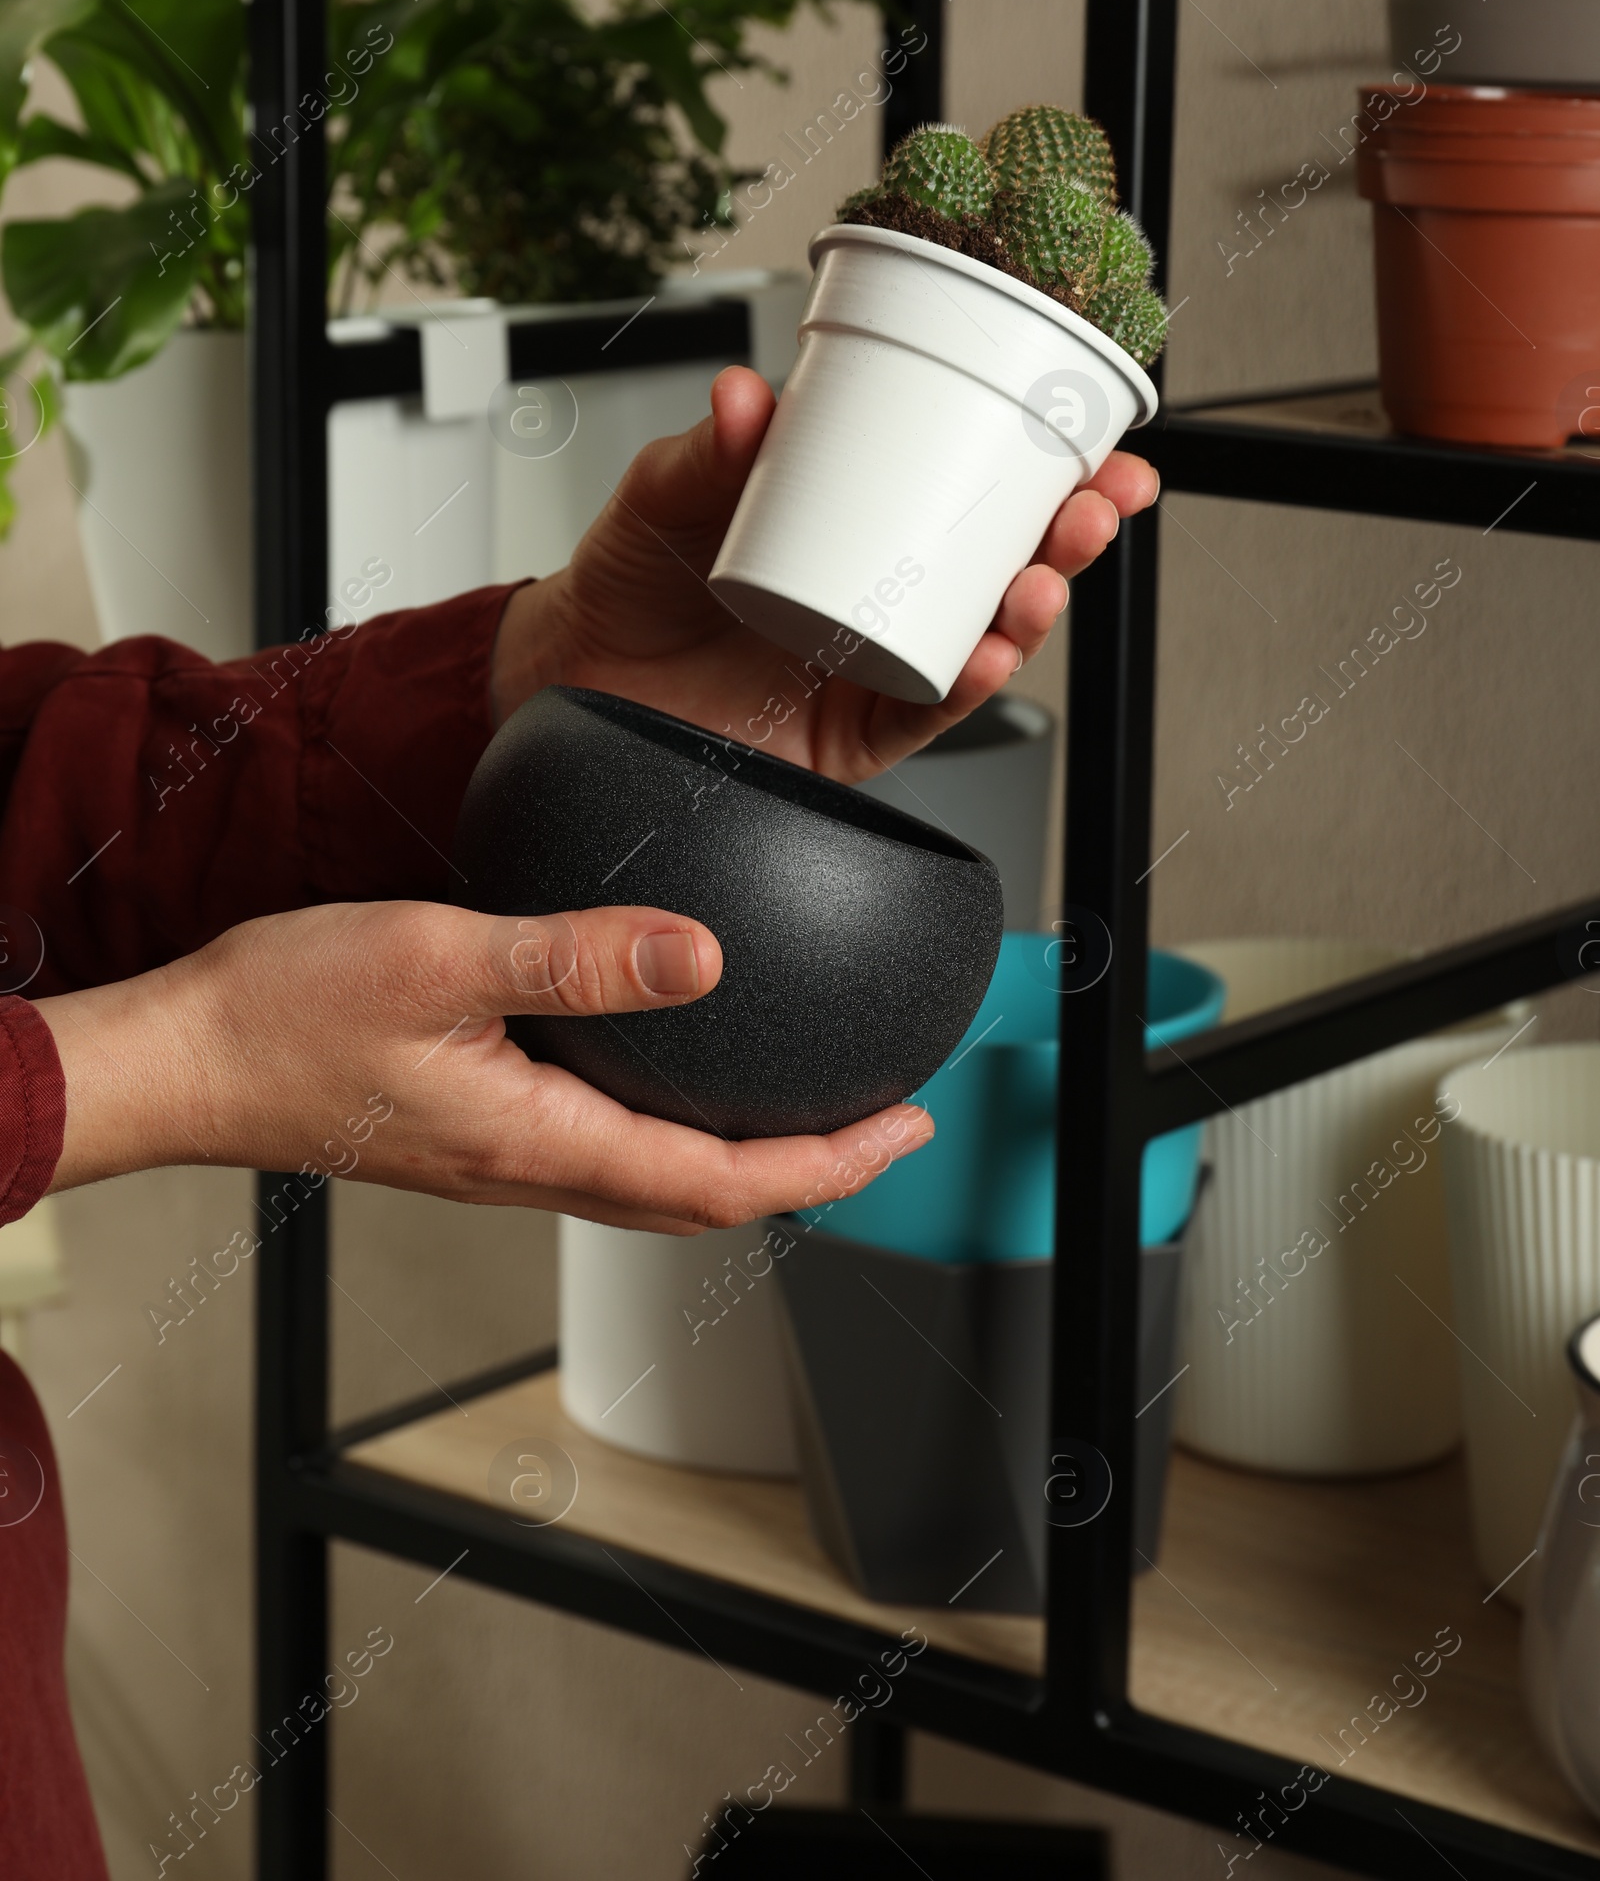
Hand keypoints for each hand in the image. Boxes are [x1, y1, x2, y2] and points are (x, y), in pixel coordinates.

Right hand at [41, 900, 931, 1229]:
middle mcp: (529, 1167)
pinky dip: (670, 1131)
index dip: (829, 1162)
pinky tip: (673, 1079)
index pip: (720, 1182)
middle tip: (886, 1123)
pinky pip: (604, 1152)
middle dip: (810, 1168)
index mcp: (539, 1139)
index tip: (906, 1126)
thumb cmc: (287, 1017)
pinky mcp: (472, 1131)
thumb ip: (575, 957)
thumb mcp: (442, 959)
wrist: (184, 1059)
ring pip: (655, 1182)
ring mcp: (501, 1157)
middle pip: (704, 1198)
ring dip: (744, 1155)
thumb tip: (701, 956)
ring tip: (806, 1107)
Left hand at [493, 364, 1157, 779]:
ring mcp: (875, 664)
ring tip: (1040, 582)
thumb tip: (742, 398)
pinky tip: (986, 657)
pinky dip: (961, 688)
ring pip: (983, 640)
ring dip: (1030, 612)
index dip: (1052, 469)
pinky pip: (922, 714)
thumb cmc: (633, 575)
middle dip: (1070, 538)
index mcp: (866, 522)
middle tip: (1096, 505)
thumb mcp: (664, 492)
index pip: (979, 488)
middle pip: (1006, 564)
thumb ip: (704, 451)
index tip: (1103, 443)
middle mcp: (886, 594)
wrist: (570, 675)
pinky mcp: (850, 733)